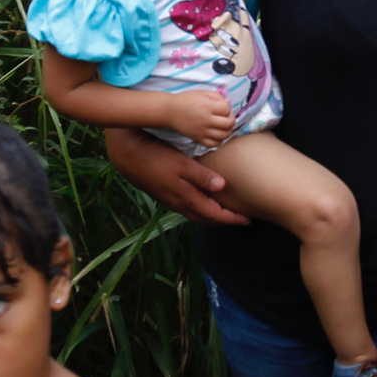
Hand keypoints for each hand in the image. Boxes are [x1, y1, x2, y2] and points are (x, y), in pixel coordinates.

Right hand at [103, 127, 249, 226]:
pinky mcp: (166, 195)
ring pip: (197, 214)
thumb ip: (202, 176)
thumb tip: (223, 186)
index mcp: (186, 199)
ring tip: (226, 212)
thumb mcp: (182, 164)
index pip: (215, 215)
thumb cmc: (157, 157)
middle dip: (224, 220)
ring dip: (213, 216)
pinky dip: (202, 209)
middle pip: (206, 219)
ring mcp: (171, 201)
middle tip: (241, 218)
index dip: (232, 218)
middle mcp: (180, 204)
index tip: (248, 219)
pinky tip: (205, 201)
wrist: (128, 156)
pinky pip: (189, 208)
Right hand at [165, 90, 236, 150]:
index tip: (223, 107)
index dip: (227, 107)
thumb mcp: (202, 93)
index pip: (227, 109)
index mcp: (207, 107)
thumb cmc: (185, 100)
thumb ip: (217, 96)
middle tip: (227, 116)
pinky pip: (214, 144)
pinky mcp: (198, 139)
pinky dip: (219, 140)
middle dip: (231, 119)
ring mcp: (202, 131)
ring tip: (223, 126)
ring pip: (224, 135)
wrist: (170, 111)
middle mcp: (206, 120)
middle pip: (229, 123)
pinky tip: (217, 134)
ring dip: (228, 130)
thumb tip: (228, 103)